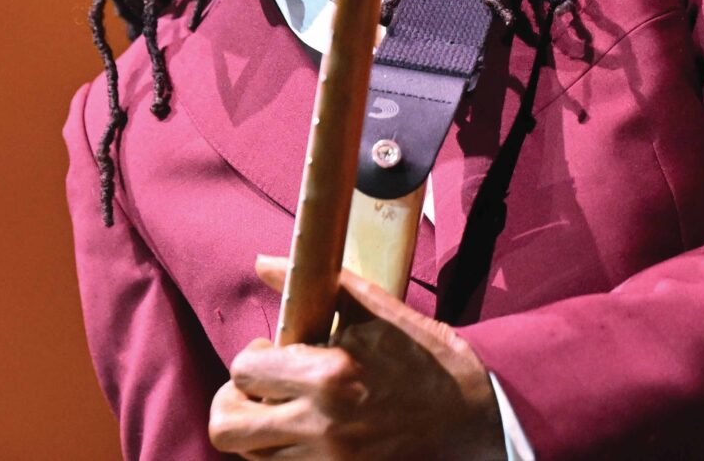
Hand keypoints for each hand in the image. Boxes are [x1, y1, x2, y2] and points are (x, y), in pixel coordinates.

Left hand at [207, 255, 503, 459]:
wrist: (477, 415)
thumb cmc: (424, 357)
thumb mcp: (374, 309)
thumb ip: (312, 284)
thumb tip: (261, 263)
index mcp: (328, 376)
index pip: (243, 371)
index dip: (250, 359)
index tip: (272, 354)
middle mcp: (323, 426)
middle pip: (227, 428)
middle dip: (233, 403)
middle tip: (258, 391)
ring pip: (251, 456)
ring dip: (258, 431)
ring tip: (283, 411)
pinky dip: (282, 454)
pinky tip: (304, 433)